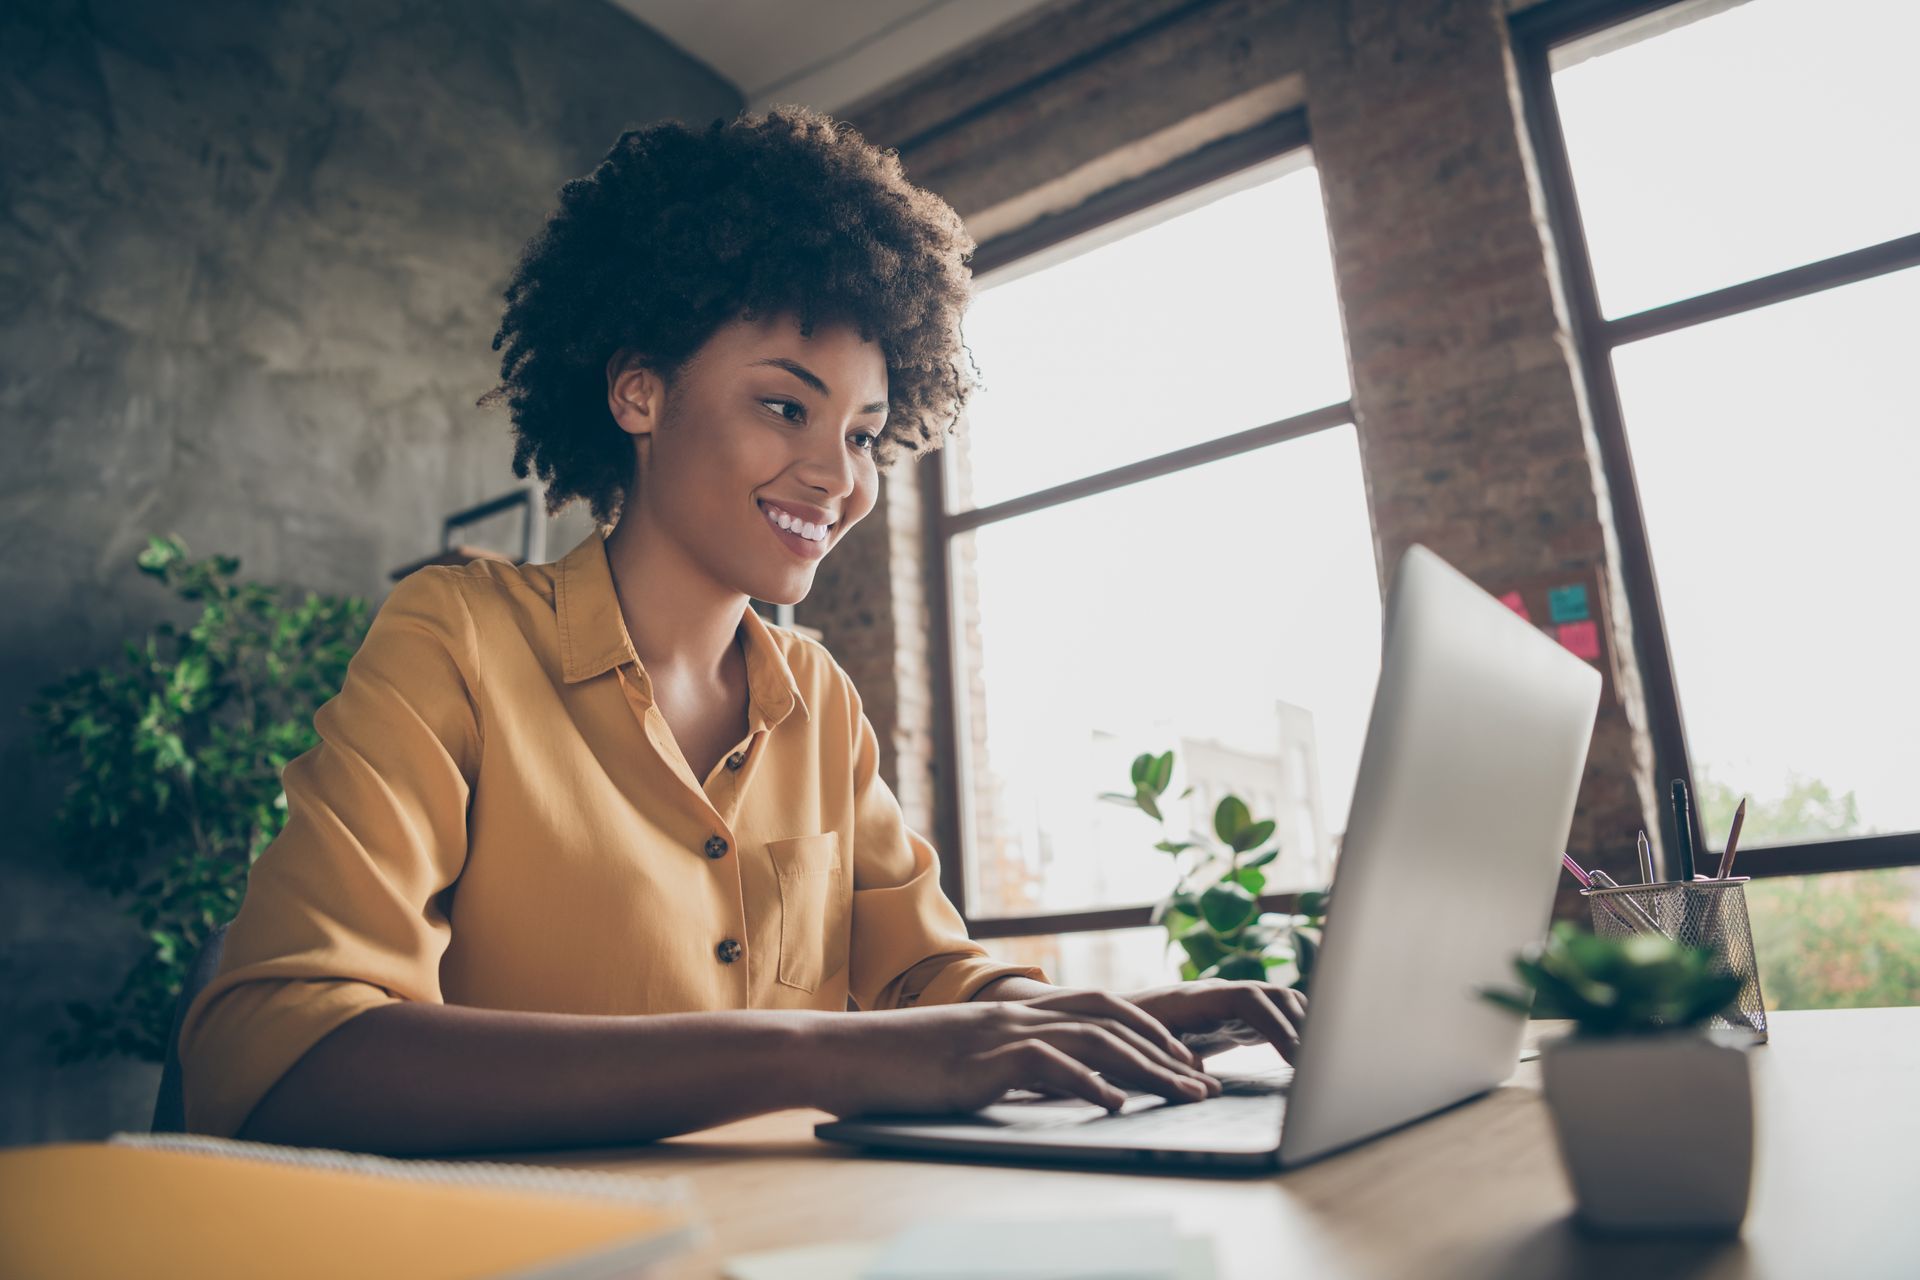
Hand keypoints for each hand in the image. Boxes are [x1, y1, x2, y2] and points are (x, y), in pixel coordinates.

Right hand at [812, 995, 1220, 1119]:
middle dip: (1166, 1052)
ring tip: (1183, 1097)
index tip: (1185, 1060)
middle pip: (1113, 1022)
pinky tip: (1116, 1106)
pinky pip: (1049, 1067)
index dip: (1150, 1030)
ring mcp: (1002, 1033)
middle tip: (1205, 1084)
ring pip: (1095, 1041)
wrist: (847, 1054)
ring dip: (1147, 1071)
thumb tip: (1051, 1084)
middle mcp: (1018, 1013)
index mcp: (1018, 1010)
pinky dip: (1089, 1085)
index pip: (1102, 1007)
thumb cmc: (901, 1064)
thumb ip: (1010, 1063)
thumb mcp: (967, 1058)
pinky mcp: (984, 1061)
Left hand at [1121, 979, 1308, 1062]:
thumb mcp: (1140, 1049)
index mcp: (1196, 999)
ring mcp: (1231, 1004)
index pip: (1248, 998)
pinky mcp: (1237, 1020)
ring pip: (1280, 1002)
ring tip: (1321, 1061)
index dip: (1275, 1024)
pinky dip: (1296, 1030)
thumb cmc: (1122, 1036)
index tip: (1295, 1055)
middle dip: (1302, 1025)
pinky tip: (1307, 1058)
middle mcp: (1219, 994)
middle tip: (1320, 1064)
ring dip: (1304, 1025)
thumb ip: (1169, 1060)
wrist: (1112, 1021)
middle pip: (1273, 995)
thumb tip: (1200, 1074)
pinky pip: (1275, 1016)